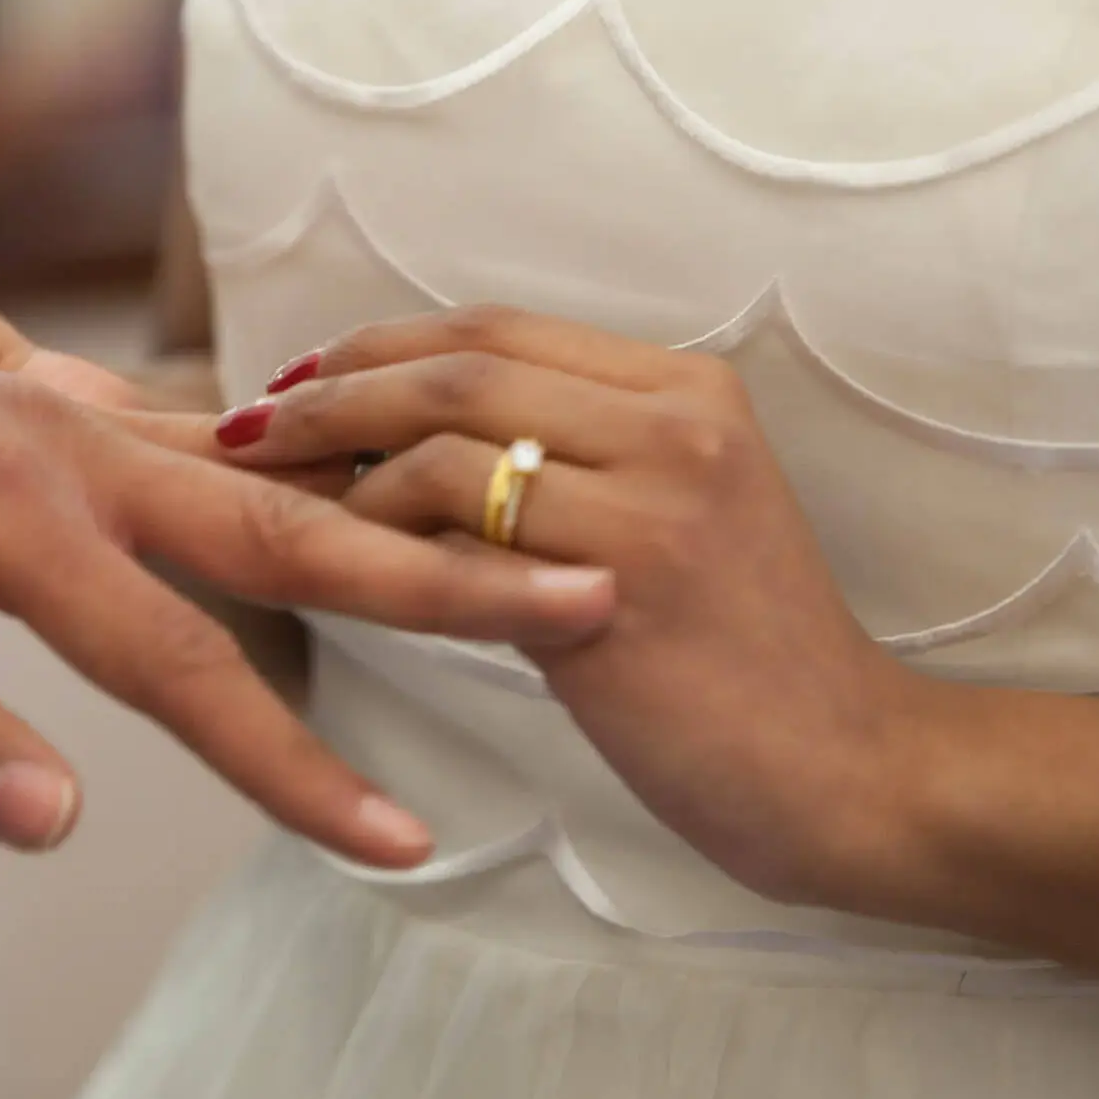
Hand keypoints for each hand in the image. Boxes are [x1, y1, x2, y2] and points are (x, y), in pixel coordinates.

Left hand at [0, 265, 614, 860]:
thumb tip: (59, 820)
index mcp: (0, 503)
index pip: (181, 664)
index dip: (295, 769)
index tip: (398, 844)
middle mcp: (66, 444)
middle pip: (293, 524)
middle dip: (448, 579)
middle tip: (590, 598)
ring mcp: (75, 419)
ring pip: (274, 472)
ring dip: (407, 511)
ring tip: (534, 545)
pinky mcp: (69, 420)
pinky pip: (220, 447)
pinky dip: (318, 474)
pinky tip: (386, 496)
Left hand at [213, 307, 913, 899]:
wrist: (847, 771)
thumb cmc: (740, 659)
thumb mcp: (672, 518)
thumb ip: (571, 460)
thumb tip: (412, 439)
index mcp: (687, 389)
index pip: (499, 327)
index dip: (382, 343)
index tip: (301, 374)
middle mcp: (677, 420)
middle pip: (461, 362)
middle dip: (333, 384)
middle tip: (251, 422)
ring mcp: (656, 496)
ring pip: (450, 434)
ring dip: (339, 459)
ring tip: (275, 496)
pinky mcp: (622, 584)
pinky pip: (460, 531)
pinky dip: (379, 530)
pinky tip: (335, 558)